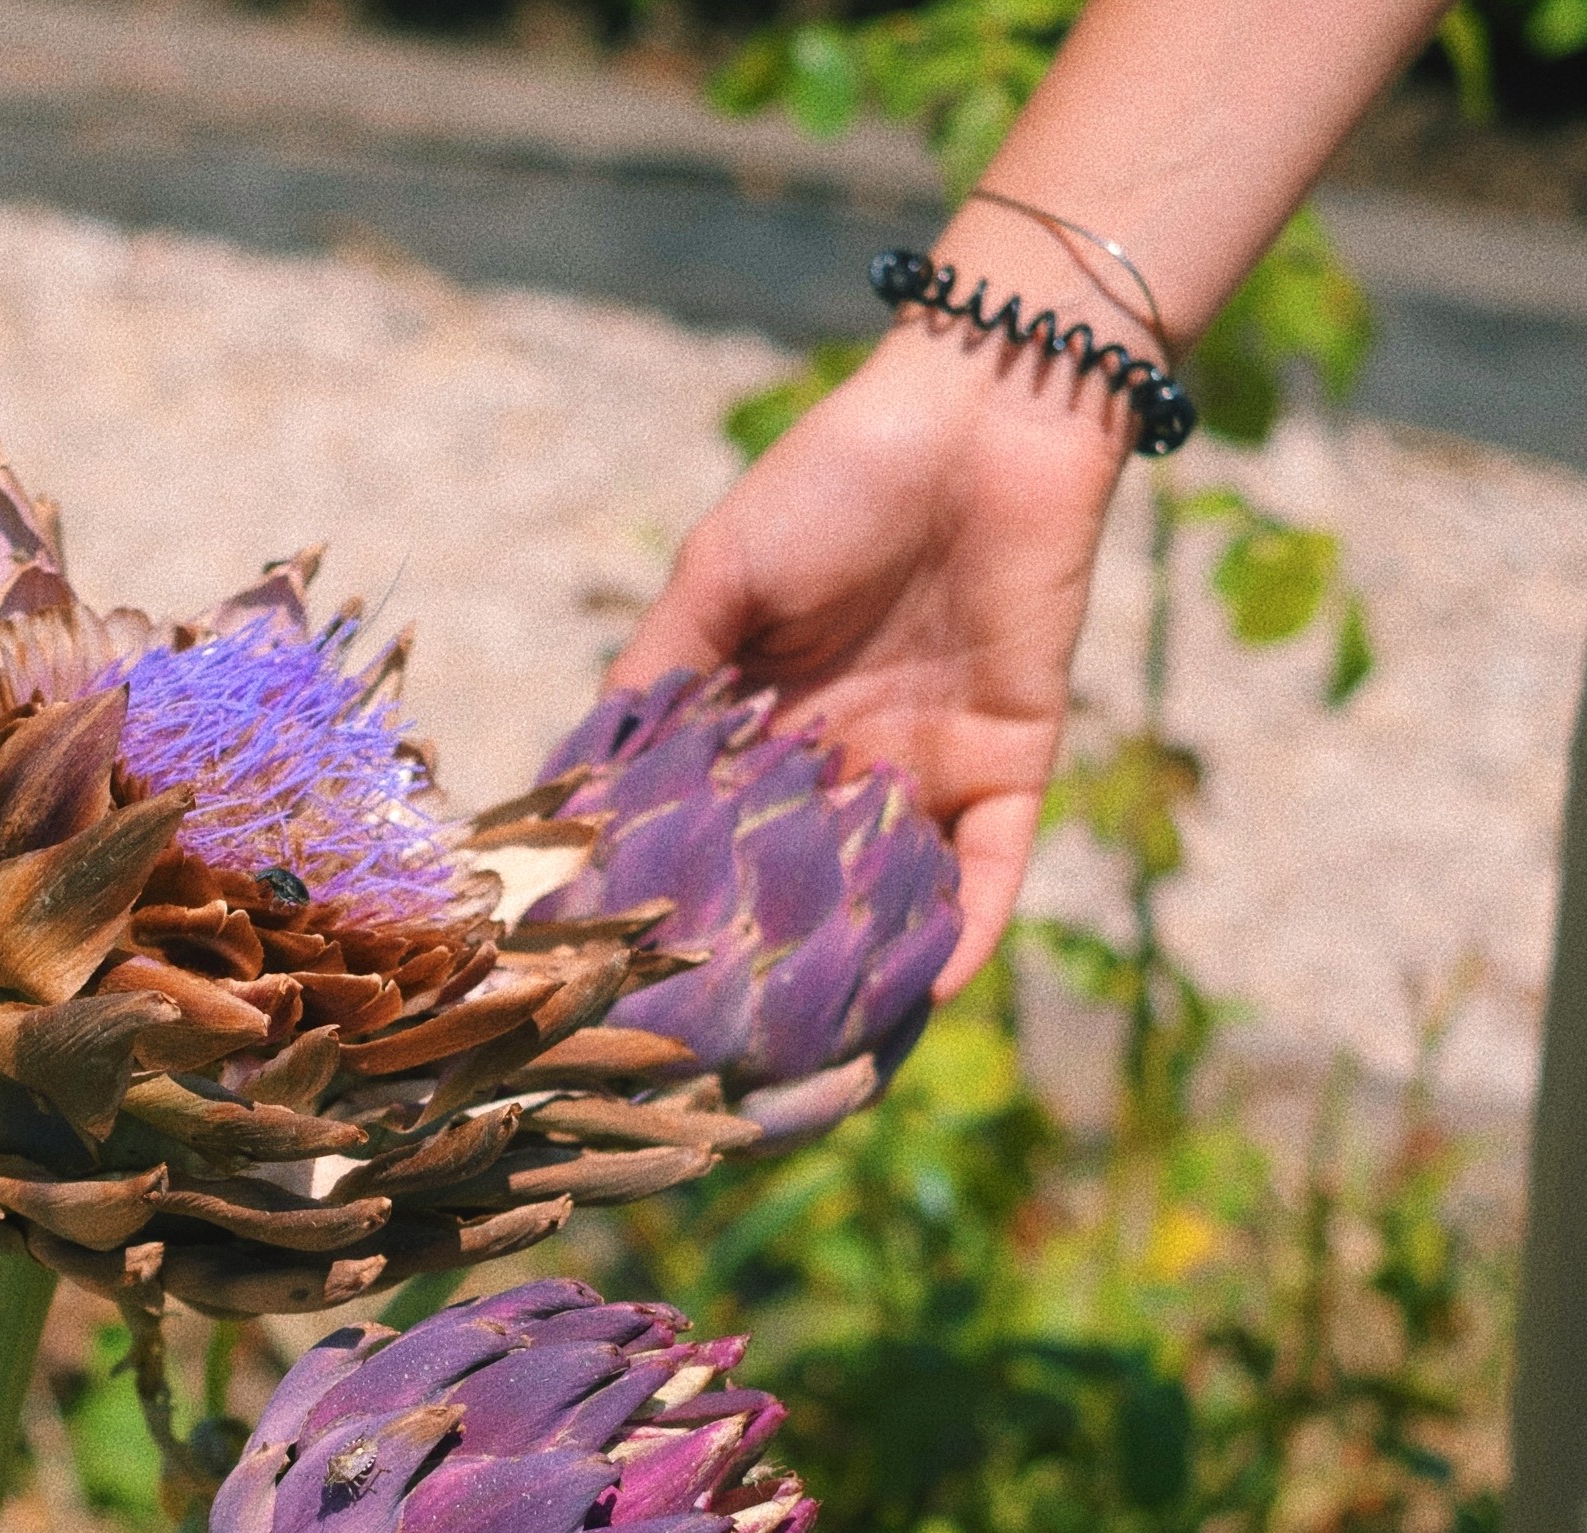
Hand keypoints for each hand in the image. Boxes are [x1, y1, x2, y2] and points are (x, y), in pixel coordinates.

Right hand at [614, 308, 1133, 996]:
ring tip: (818, 1064)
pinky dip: (964, 937)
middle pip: (801, 885)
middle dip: (766, 963)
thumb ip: (657, 680)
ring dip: (863, 973)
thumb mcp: (719, 582)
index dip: (677, 897)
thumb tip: (573, 787)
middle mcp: (844, 762)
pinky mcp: (1013, 765)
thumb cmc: (833, 481)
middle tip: (716, 1051)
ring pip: (892, 898)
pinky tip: (923, 1002)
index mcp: (767, 720)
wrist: (981, 416)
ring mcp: (929, 770)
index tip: (623, 974)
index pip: (716, 831)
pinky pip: (991, 874)